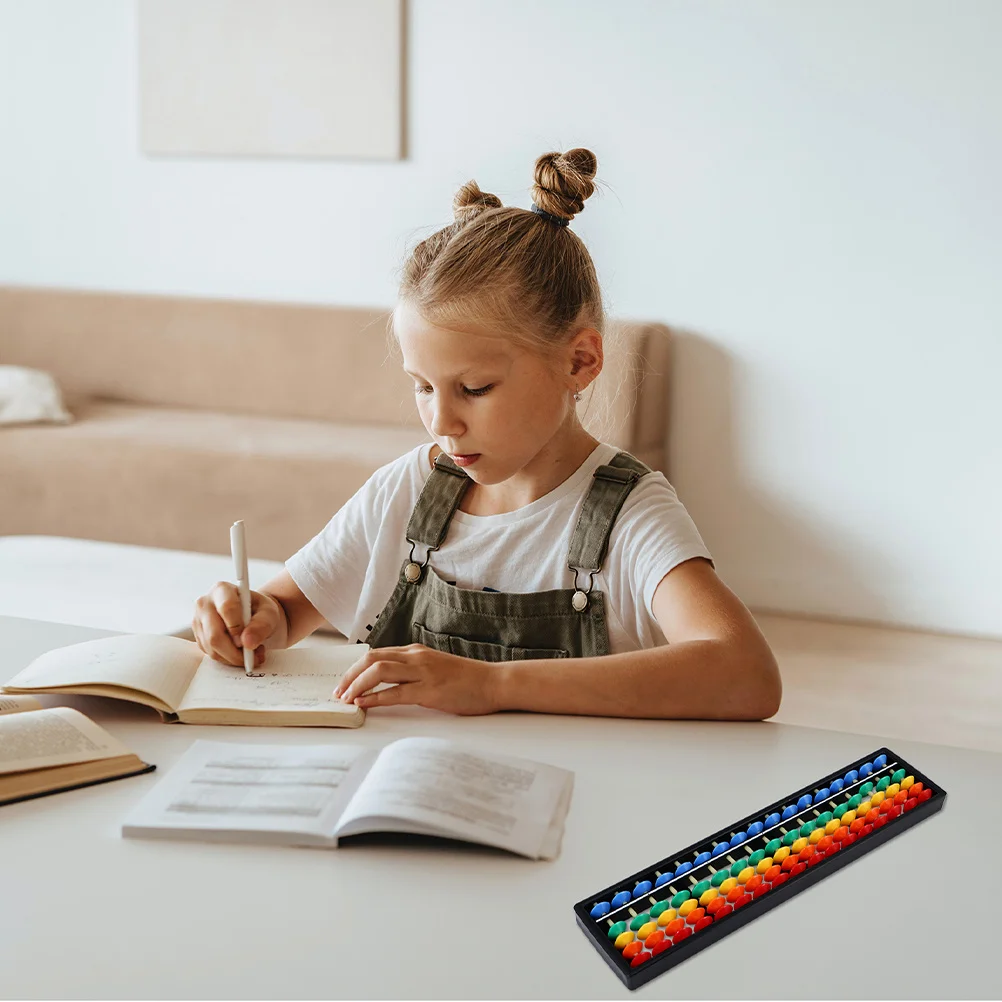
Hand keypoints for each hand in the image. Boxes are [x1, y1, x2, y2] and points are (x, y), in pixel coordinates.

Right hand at [192, 582, 285, 668]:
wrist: (251, 614)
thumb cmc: (258, 609)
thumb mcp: (268, 613)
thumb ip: (261, 625)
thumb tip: (247, 642)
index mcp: (222, 590)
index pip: (227, 607)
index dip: (237, 627)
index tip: (247, 641)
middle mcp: (205, 603)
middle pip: (215, 634)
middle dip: (235, 652)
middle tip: (253, 656)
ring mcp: (198, 621)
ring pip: (211, 647)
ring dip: (233, 657)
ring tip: (251, 654)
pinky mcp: (198, 636)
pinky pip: (210, 653)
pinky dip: (227, 659)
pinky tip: (240, 653)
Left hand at [333, 644, 501, 715]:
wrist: (494, 682)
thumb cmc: (466, 679)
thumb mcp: (434, 668)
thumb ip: (412, 671)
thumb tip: (387, 683)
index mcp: (415, 651)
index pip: (376, 654)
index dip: (355, 668)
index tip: (343, 682)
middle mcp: (415, 657)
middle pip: (371, 659)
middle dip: (349, 675)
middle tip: (337, 692)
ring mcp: (422, 672)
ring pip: (378, 671)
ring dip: (357, 685)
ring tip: (346, 699)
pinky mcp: (430, 690)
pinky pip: (395, 693)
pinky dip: (375, 698)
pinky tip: (364, 705)